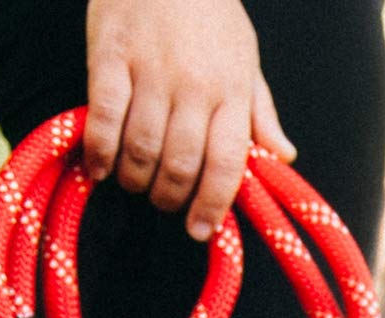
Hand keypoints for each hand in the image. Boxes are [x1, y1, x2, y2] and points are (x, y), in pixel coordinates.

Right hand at [83, 0, 294, 241]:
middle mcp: (194, 84)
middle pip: (181, 165)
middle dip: (170, 198)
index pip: (227, 163)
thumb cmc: (208, 10)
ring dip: (136, 180)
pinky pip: (105, 118)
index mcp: (230, 89)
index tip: (200, 229)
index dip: (212, 205)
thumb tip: (284, 157)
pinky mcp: (111, 56)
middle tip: (164, 202)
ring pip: (142, 150)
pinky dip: (101, 153)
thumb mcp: (244, 57)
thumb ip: (259, 111)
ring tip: (136, 182)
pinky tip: (101, 168)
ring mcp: (151, 70)